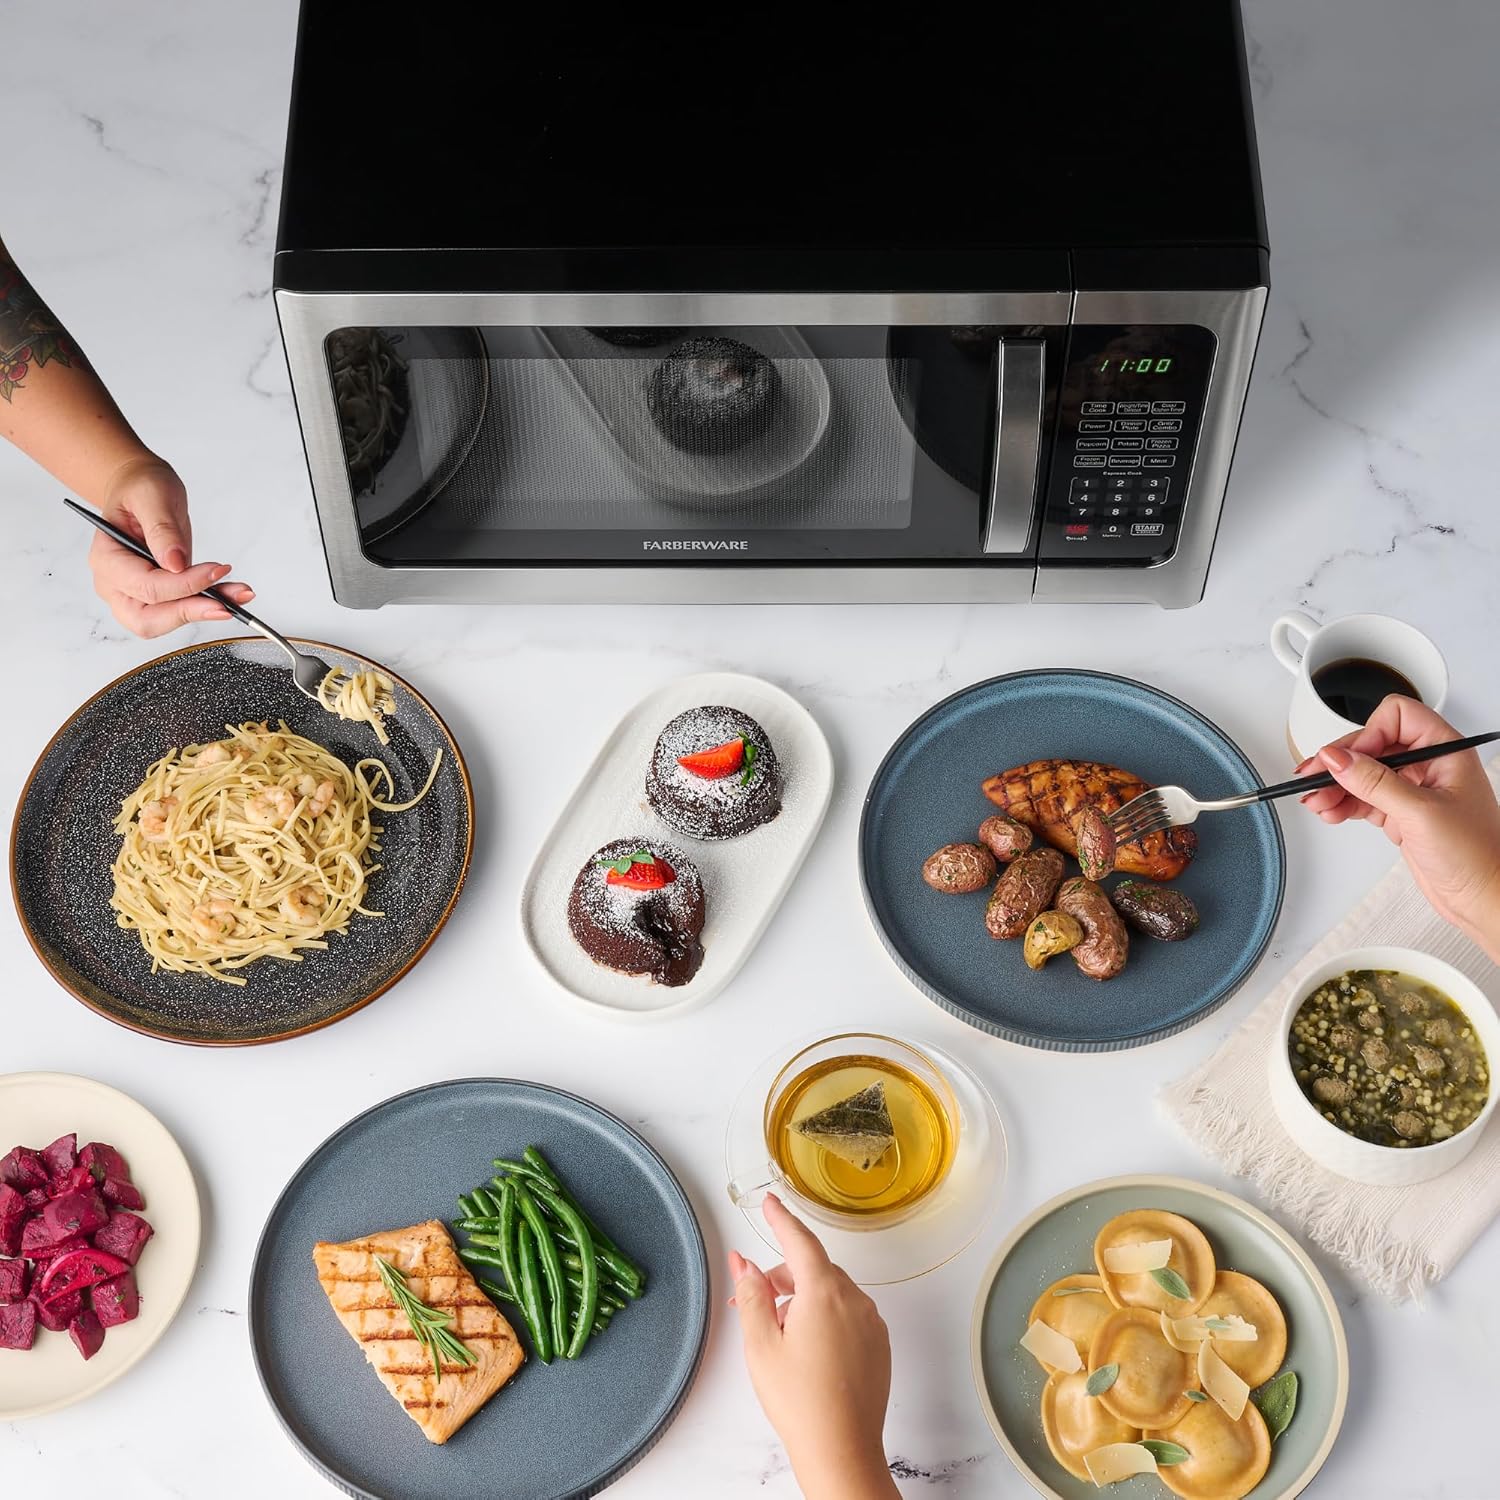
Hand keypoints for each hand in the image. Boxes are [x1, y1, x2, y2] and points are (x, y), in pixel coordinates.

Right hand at [89, 455, 253, 636]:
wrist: (142, 492)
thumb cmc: (141, 489)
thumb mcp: (151, 496)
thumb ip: (161, 528)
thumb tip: (175, 563)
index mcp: (106, 558)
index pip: (145, 585)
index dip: (183, 584)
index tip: (217, 571)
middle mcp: (114, 584)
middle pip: (148, 619)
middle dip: (190, 612)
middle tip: (227, 604)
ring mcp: (133, 595)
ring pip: (166, 621)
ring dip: (203, 612)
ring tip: (239, 595)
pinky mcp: (157, 598)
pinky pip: (181, 610)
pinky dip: (208, 606)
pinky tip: (233, 595)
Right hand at [729, 1195, 898, 1499]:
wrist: (841, 1451)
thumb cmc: (801, 1403)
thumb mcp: (760, 1344)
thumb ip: (751, 1295)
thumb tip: (745, 1264)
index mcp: (824, 1293)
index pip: (800, 1240)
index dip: (781, 1219)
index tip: (771, 1203)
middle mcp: (854, 1301)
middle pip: (813, 1269)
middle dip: (783, 1277)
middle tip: (754, 1301)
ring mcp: (871, 1323)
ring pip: (831, 1292)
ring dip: (803, 1300)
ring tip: (779, 1336)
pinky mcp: (879, 1345)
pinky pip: (848, 1314)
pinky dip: (825, 1317)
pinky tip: (807, 1350)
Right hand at [1299, 695, 1499, 958]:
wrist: (1484, 898)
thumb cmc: (1476, 855)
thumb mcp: (1420, 812)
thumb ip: (1374, 782)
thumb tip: (1337, 758)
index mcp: (1445, 751)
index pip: (1397, 718)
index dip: (1368, 735)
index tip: (1346, 761)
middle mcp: (1428, 765)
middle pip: (1372, 745)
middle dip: (1341, 763)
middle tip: (1313, 778)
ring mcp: (1413, 789)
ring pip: (1362, 773)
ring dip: (1335, 785)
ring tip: (1316, 801)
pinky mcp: (1400, 813)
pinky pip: (1363, 798)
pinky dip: (1343, 803)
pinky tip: (1330, 811)